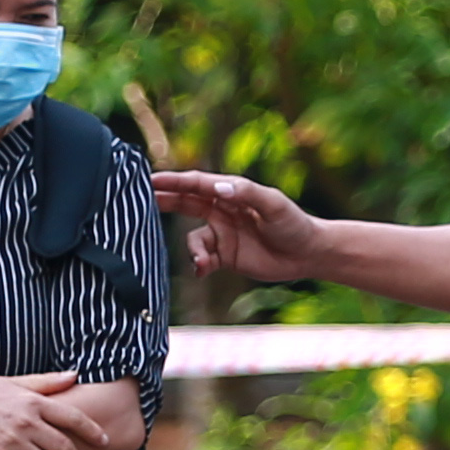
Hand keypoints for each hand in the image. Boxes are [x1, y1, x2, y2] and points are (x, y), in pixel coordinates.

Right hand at [151, 166, 322, 284]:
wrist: (309, 254)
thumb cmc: (294, 224)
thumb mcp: (273, 205)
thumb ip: (246, 194)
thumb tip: (217, 188)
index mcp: (233, 192)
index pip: (197, 184)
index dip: (173, 181)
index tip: (150, 179)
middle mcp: (223, 210)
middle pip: (186, 202)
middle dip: (164, 201)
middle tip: (140, 202)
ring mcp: (223, 233)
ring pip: (194, 238)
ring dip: (194, 250)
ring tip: (203, 262)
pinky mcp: (226, 255)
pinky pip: (203, 259)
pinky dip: (199, 264)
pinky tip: (203, 270)